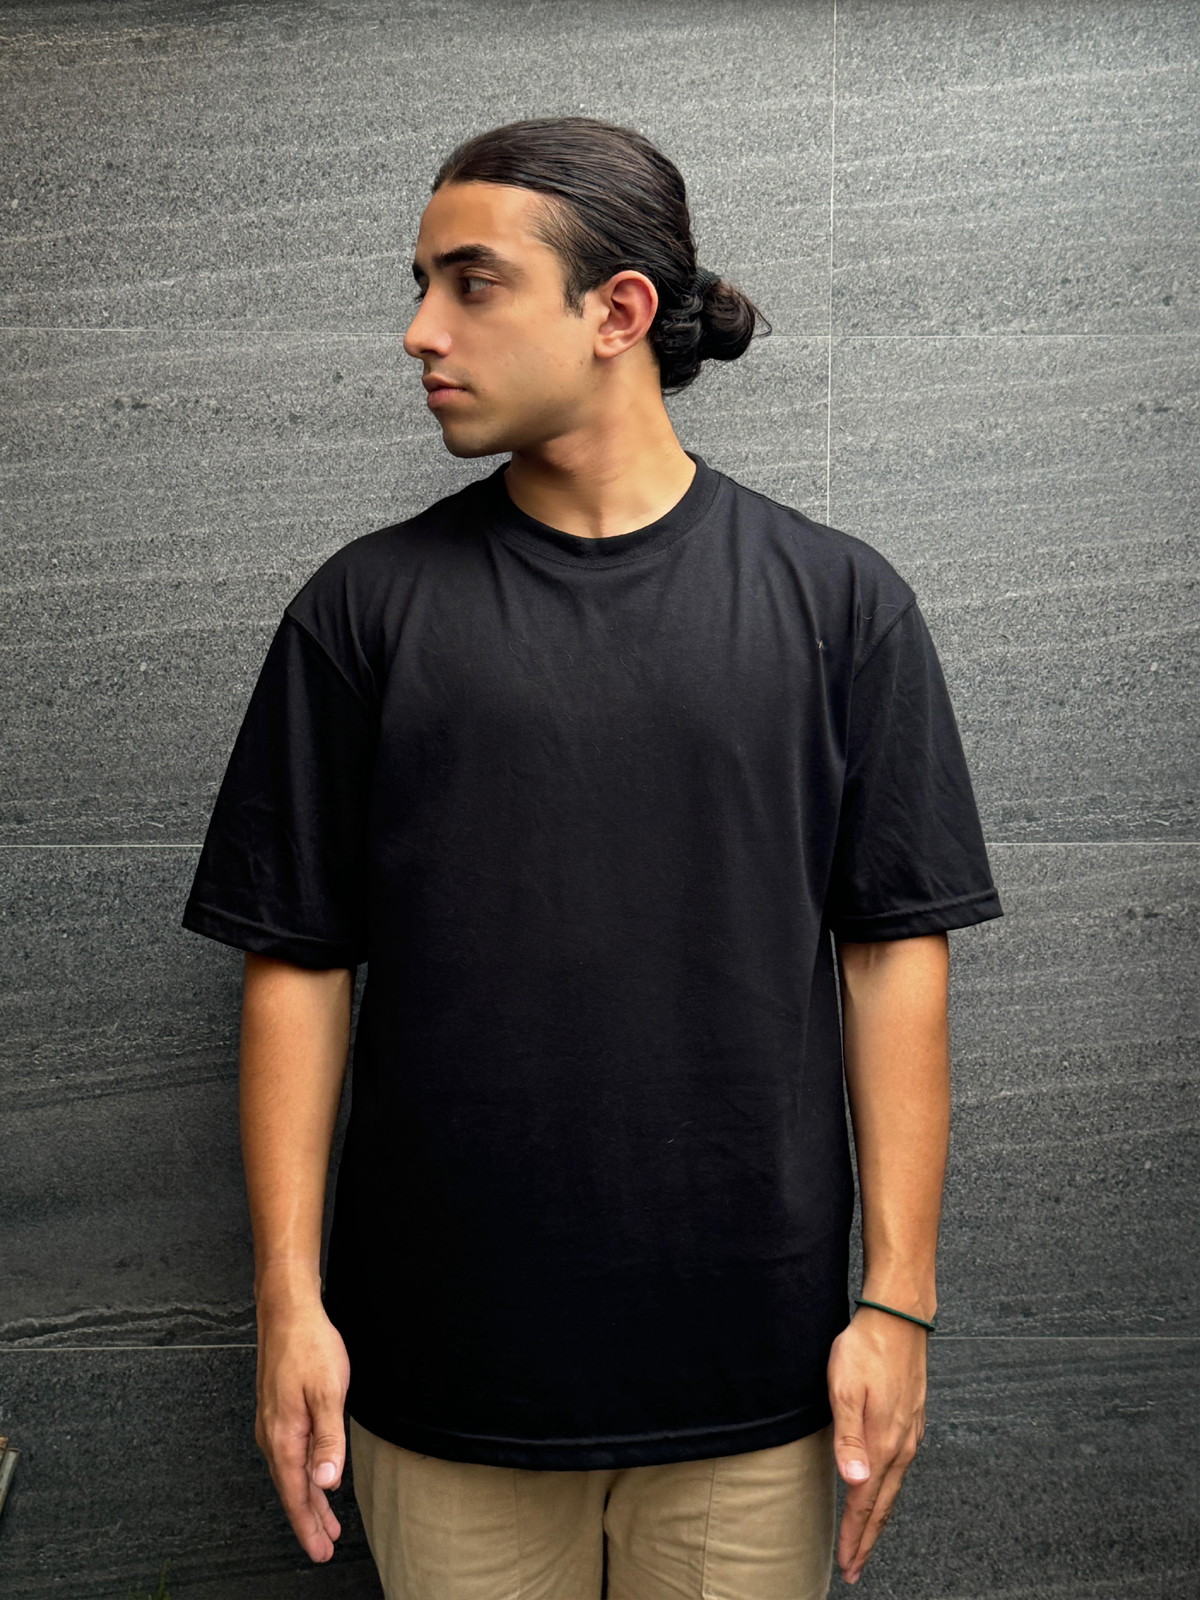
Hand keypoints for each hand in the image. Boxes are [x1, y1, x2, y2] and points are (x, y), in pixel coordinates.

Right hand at [254, 1293, 350, 1561]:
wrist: (287, 1311)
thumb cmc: (308, 1345)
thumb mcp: (329, 1392)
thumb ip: (329, 1438)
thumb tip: (327, 1481)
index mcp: (284, 1435)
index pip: (296, 1493)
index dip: (308, 1525)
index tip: (320, 1551)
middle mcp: (272, 1434)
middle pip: (291, 1489)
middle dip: (309, 1520)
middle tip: (324, 1547)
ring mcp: (272, 1422)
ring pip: (290, 1472)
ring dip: (307, 1499)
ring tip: (324, 1522)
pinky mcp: (277, 1411)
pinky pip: (289, 1454)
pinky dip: (303, 1474)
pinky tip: (314, 1476)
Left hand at [826, 1305, 927, 1583]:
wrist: (898, 1317)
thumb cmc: (865, 1348)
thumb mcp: (845, 1389)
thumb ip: (848, 1439)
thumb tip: (855, 1483)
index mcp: (883, 1443)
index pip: (865, 1503)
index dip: (854, 1537)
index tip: (847, 1565)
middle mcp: (901, 1444)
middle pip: (883, 1505)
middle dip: (867, 1539)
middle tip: (854, 1568)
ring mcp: (909, 1433)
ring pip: (893, 1488)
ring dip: (878, 1518)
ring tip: (865, 1538)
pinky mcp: (911, 1420)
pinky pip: (899, 1468)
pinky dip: (888, 1490)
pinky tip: (882, 1490)